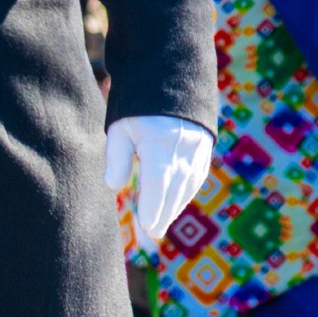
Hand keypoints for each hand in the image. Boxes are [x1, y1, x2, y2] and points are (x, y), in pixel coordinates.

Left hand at [104, 115, 211, 239]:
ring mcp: (198, 149)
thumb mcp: (121, 127)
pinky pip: (197, 178)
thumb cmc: (139, 107)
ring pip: (188, 185)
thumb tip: (113, 186)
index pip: (158, 180)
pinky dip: (185, 194)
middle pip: (174, 188)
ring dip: (174, 207)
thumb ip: (116, 156)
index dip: (153, 204)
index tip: (146, 225)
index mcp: (161, 141)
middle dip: (163, 214)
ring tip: (160, 225)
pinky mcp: (204, 149)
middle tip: (151, 234)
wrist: (172, 81)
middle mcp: (184, 148)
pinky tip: (174, 206)